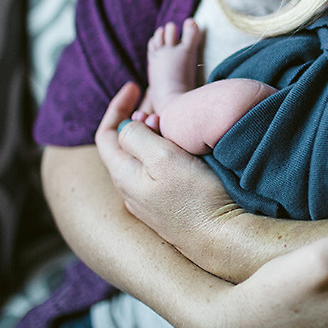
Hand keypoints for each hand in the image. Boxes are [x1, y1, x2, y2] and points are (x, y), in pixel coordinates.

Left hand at [95, 82, 239, 258]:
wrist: (222, 240)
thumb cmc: (195, 198)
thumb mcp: (163, 158)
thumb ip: (138, 136)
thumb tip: (129, 125)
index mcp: (124, 175)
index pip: (106, 134)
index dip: (117, 106)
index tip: (134, 86)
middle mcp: (131, 191)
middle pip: (123, 145)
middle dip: (136, 116)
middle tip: (156, 96)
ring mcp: (150, 203)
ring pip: (141, 158)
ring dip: (151, 133)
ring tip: (169, 116)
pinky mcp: (169, 209)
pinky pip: (156, 172)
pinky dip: (162, 151)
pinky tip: (181, 148)